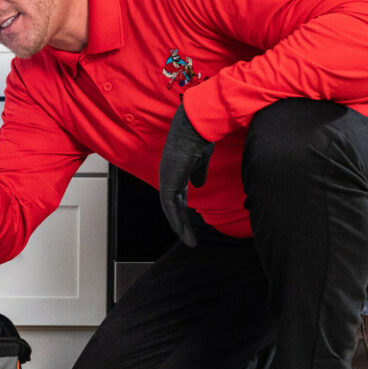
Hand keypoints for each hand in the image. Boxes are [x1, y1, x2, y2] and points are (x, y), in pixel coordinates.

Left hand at [157, 104, 214, 247]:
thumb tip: (198, 185)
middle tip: (190, 239)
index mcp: (175, 171)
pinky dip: (176, 220)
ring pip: (171, 209)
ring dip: (180, 226)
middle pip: (173, 206)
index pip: (177, 196)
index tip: (190, 224)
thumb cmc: (200, 137)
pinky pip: (170, 206)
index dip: (183, 211)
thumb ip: (198, 174)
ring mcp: (166, 179)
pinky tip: (182, 231)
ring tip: (190, 241)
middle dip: (182, 223)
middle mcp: (167, 176)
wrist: (197, 127)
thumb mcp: (201, 160)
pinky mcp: (168, 182)